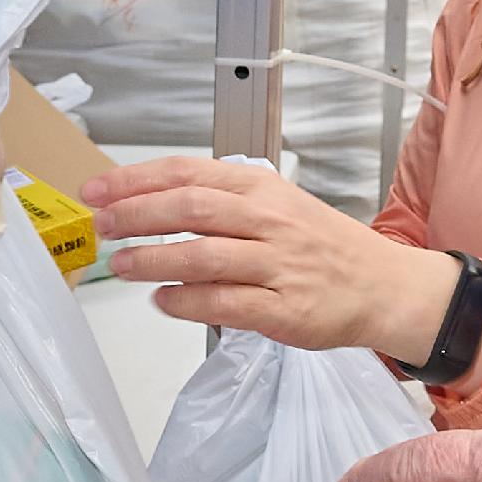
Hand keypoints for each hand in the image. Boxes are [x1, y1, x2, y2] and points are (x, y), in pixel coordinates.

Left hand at [84, 155, 463, 359]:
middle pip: (190, 207)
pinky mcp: (285, 309)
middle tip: (102, 225)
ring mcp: (278, 264)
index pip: (188, 173)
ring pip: (202, 254)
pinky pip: (224, 302)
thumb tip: (150, 205)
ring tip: (122, 265)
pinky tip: (162, 300)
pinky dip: (186, 301)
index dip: (135, 180)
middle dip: (136, 214)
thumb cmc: (323, 247)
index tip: (97, 189)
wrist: (384, 286)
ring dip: (153, 259)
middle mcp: (269, 220)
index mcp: (262, 188)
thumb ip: (222, 203)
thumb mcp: (277, 205)